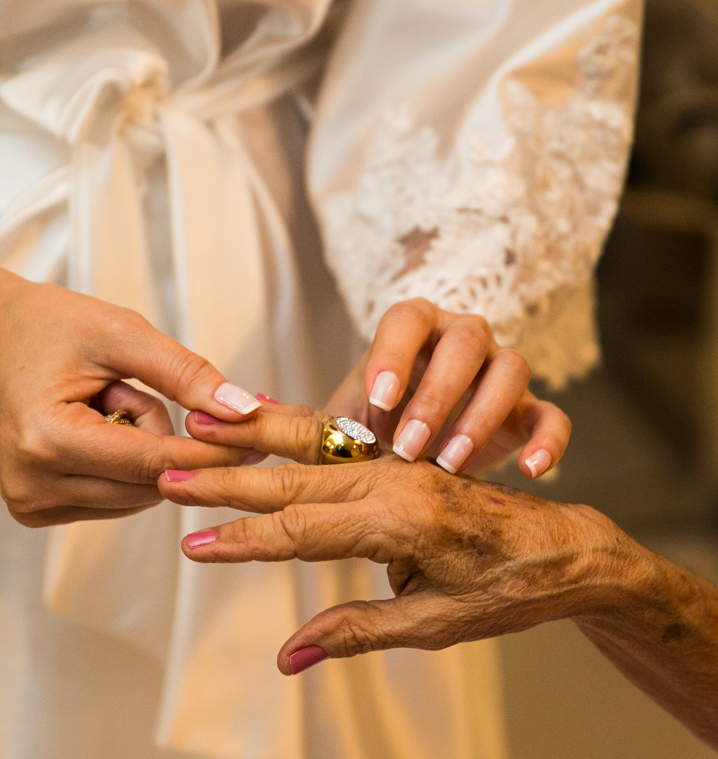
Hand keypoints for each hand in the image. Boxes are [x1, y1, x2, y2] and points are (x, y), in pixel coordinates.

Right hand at [0, 235, 261, 526]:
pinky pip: (115, 498)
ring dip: (143, 451)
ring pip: (138, 495)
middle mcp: (34, 485)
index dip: (211, 449)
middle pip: (150, 483)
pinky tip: (94, 426)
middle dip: (164, 438)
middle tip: (132, 387)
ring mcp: (31, 504)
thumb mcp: (121, 332)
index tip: (259, 434)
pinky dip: (122, 464)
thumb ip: (185, 374)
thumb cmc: (46, 326)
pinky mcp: (35, 510)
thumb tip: (247, 412)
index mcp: (47, 440)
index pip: (154, 461)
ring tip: (105, 402)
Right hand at [157, 456, 640, 673]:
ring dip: (247, 439)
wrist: (567, 546)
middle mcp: (394, 479)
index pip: (302, 530)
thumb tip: (286, 656)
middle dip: (225, 479)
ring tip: (193, 427)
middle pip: (292, 478)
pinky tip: (249, 416)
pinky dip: (283, 425)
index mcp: (404, 521)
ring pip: (307, 444)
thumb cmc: (509, 591)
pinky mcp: (395, 455)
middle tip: (167, 476)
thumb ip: (356, 632)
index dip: (242, 540)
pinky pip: (330, 435)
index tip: (191, 547)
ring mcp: (395, 460)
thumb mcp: (437, 624)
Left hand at [321, 298, 569, 475]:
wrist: (428, 460)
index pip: (404, 322)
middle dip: (435, 395)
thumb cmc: (378, 433)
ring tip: (452, 463)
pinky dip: (547, 440)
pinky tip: (530, 471)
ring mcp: (502, 372)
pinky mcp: (533, 412)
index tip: (375, 401)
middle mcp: (461, 339)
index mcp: (411, 330)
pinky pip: (554, 415)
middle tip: (408, 446)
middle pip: (462, 342)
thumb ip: (298, 423)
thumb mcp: (341, 427)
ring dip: (481, 415)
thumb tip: (239, 412)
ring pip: (510, 369)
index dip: (392, 356)